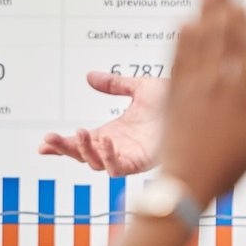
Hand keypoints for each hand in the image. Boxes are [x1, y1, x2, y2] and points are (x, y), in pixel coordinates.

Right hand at [39, 72, 166, 175]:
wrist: (203, 102)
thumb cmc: (178, 101)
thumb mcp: (139, 88)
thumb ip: (114, 84)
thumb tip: (89, 77)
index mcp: (115, 133)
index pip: (82, 143)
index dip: (62, 144)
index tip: (43, 143)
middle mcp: (120, 147)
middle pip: (83, 157)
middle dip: (65, 150)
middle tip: (49, 140)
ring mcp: (131, 156)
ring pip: (98, 165)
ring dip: (86, 151)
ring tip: (81, 132)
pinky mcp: (145, 162)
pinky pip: (121, 168)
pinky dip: (110, 157)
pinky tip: (106, 142)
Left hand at [112, 0, 245, 245]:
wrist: (184, 188)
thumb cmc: (224, 170)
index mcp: (239, 95)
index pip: (242, 48)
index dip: (241, 21)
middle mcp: (214, 86)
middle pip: (219, 36)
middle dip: (221, 5)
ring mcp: (190, 88)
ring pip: (197, 41)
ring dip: (202, 12)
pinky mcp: (171, 96)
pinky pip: (176, 59)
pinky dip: (180, 38)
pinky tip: (183, 21)